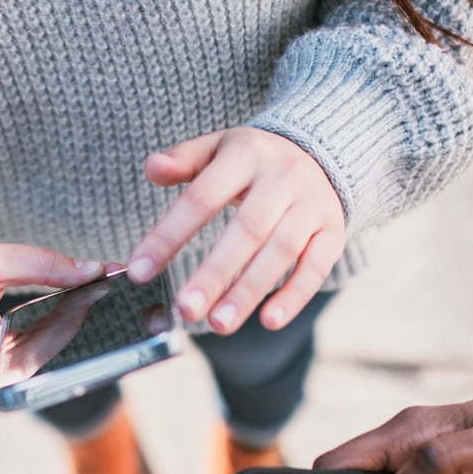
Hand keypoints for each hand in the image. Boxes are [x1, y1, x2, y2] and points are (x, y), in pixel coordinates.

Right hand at [0, 240, 101, 390]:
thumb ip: (41, 264)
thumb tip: (92, 270)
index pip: (46, 343)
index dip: (77, 314)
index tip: (101, 286)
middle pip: (50, 350)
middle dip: (77, 315)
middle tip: (102, 281)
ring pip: (45, 352)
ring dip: (66, 320)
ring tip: (88, 287)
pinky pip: (31, 351)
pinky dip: (49, 326)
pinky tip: (67, 301)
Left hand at [126, 127, 343, 333]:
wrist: (322, 153)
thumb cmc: (253, 160)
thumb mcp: (218, 148)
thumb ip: (183, 159)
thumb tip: (152, 169)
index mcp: (246, 154)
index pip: (202, 197)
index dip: (169, 235)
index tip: (140, 271)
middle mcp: (283, 178)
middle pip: (247, 229)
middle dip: (215, 273)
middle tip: (186, 310)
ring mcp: (312, 206)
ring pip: (281, 252)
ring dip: (249, 291)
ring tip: (218, 324)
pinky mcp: (332, 232)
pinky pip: (316, 267)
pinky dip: (294, 296)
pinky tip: (268, 321)